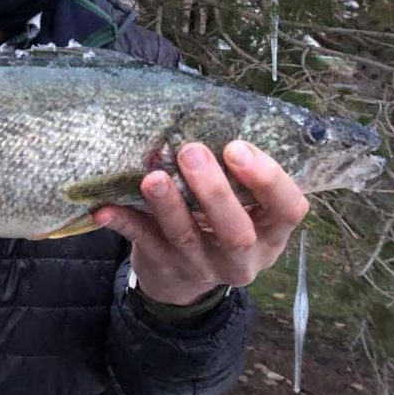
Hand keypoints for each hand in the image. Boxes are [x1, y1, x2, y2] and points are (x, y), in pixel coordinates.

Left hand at [93, 140, 309, 305]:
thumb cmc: (216, 221)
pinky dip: (123, 223)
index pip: (288, 209)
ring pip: (186, 237)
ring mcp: (201, 266)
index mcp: (270, 232)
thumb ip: (232, 174)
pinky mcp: (163, 266)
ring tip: (152, 177)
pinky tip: (104, 208)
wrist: (182, 277)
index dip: (268, 179)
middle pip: (236, 231)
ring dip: (168, 205)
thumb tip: (202, 118)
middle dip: (214, 191)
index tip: (236, 147)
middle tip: (191, 151)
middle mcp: (242, 256)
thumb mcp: (240, 205)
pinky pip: (142, 242)